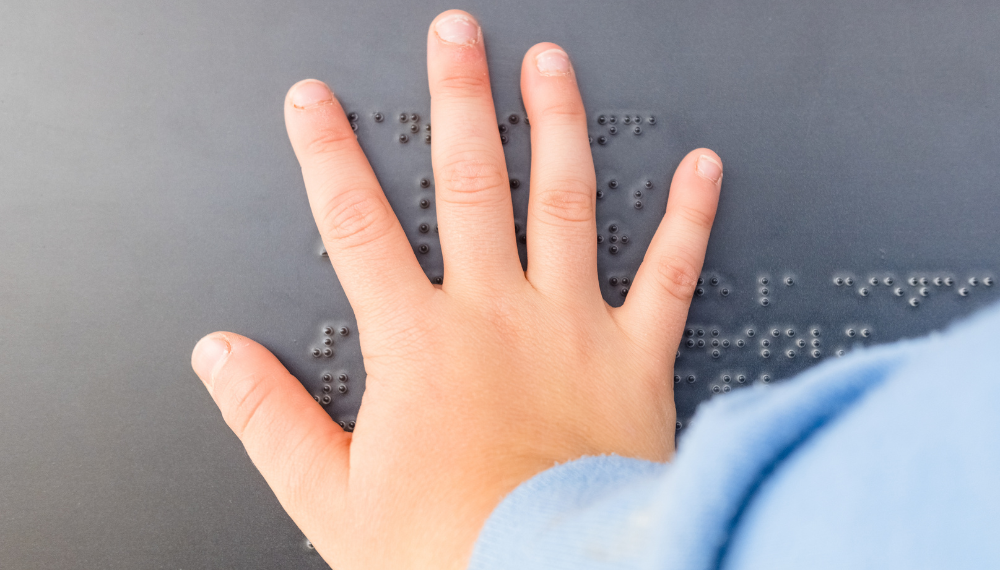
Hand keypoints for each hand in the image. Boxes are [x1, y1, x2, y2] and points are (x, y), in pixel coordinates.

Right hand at [191, 9, 721, 568]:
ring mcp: (572, 327)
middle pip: (471, 182)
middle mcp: (497, 315)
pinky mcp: (637, 358)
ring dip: (557, 125)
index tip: (314, 103)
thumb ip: (270, 419)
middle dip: (458, 100)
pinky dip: (688, 217)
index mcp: (419, 344)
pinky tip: (700, 167)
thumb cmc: (452, 552)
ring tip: (550, 67)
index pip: (357, 224)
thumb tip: (220, 358)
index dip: (328, 155)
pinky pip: (671, 274)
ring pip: (566, 202)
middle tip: (456, 36)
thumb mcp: (330, 497)